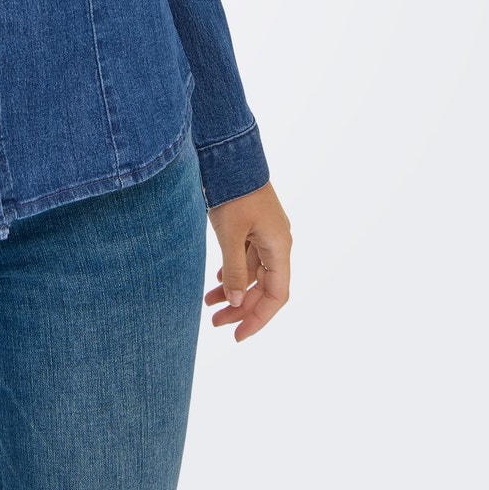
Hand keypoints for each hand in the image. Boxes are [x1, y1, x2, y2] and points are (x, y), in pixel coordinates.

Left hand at [205, 181, 291, 340]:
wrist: (230, 153)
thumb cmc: (233, 192)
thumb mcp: (231, 235)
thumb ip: (236, 271)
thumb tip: (237, 303)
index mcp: (279, 246)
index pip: (277, 295)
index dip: (259, 319)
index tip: (238, 336)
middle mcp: (277, 242)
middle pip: (265, 287)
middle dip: (242, 308)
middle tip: (215, 322)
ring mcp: (265, 232)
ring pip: (254, 272)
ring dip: (234, 290)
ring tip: (208, 303)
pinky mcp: (253, 224)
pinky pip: (247, 257)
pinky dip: (233, 271)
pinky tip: (218, 280)